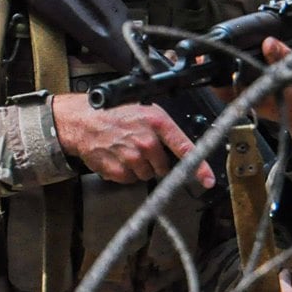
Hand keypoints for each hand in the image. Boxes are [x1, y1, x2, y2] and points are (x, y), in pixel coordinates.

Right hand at [50, 92, 214, 187]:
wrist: (83, 121)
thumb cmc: (114, 114)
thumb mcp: (146, 112)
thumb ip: (165, 130)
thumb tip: (183, 149)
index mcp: (158, 123)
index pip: (185, 149)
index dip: (199, 167)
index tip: (208, 180)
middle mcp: (147, 141)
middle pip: (164, 167)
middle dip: (156, 162)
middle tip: (141, 149)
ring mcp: (132, 157)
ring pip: (146, 175)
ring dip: (139, 167)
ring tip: (126, 151)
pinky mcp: (118, 169)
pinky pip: (130, 180)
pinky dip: (125, 172)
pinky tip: (117, 157)